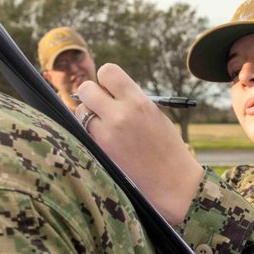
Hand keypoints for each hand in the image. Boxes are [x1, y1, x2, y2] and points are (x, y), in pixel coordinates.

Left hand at [74, 65, 204, 224]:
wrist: (172, 182)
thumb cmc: (166, 147)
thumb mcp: (154, 115)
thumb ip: (131, 101)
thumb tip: (107, 91)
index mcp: (138, 102)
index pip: (107, 72)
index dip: (105, 80)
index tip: (110, 90)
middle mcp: (120, 114)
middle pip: (86, 88)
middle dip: (91, 94)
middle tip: (101, 106)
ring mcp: (107, 134)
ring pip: (80, 111)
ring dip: (88, 115)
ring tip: (104, 126)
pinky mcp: (100, 150)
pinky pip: (84, 131)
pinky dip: (89, 132)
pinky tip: (105, 140)